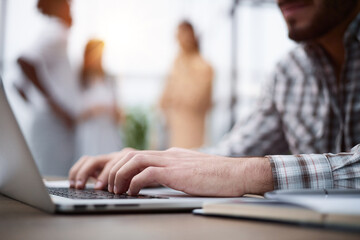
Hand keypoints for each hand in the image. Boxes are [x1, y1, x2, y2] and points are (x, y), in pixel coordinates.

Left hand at [69, 147, 273, 196]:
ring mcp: (171, 160)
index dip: (114, 165)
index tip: (103, 179)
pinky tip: (130, 192)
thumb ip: (170, 173)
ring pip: (133, 160)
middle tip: (97, 184)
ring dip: (117, 174)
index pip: (133, 154)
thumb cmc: (216, 177)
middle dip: (107, 168)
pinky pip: (147, 173)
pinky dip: (133, 182)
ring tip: (111, 189)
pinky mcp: (176, 171)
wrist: (237, 174)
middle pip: (127, 154)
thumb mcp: (188, 173)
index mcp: (167, 155)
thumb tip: (153, 181)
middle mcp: (166, 154)